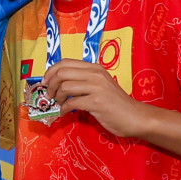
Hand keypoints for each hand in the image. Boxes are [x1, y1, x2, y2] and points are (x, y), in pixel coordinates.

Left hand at [40, 59, 154, 137]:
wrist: (134, 117)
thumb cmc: (115, 103)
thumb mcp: (100, 85)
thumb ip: (83, 80)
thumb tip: (58, 82)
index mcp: (94, 68)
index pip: (65, 62)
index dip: (51, 71)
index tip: (46, 82)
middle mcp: (95, 74)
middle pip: (62, 73)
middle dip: (50, 85)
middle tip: (50, 95)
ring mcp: (96, 87)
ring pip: (64, 86)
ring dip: (57, 97)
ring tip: (60, 104)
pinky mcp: (96, 102)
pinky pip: (71, 102)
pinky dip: (63, 109)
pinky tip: (65, 113)